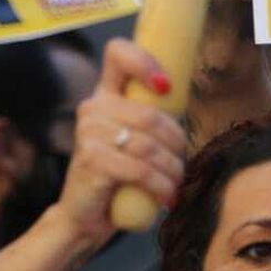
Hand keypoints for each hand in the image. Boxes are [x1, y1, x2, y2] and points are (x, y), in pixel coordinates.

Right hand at [56, 39, 186, 242]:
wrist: (84, 217)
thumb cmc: (116, 178)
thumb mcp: (134, 140)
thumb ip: (151, 118)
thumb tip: (185, 102)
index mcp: (104, 95)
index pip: (118, 53)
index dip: (145, 62)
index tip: (166, 88)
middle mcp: (93, 108)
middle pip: (151, 115)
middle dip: (176, 144)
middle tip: (179, 166)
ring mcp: (89, 132)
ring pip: (150, 146)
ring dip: (172, 170)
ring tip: (174, 185)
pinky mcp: (92, 159)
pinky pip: (141, 170)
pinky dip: (161, 186)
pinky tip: (166, 198)